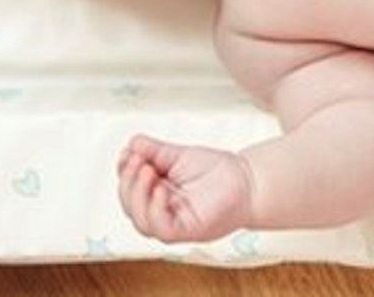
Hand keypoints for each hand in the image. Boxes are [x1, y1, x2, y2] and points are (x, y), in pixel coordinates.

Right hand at [117, 134, 253, 242]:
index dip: (124, 170)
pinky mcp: (185, 231)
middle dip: (129, 180)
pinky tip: (160, 190)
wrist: (249, 180)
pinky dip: (155, 210)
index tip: (129, 151)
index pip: (128, 187)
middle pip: (130, 204)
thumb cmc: (217, 170)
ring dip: (138, 194)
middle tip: (139, 160)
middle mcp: (161, 210)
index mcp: (156, 192)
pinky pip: (161, 228)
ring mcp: (172, 222)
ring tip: (148, 170)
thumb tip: (132, 143)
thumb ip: (156, 151)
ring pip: (140, 219)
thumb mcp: (180, 156)